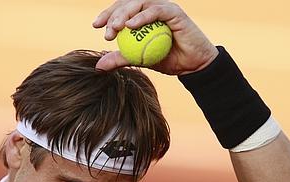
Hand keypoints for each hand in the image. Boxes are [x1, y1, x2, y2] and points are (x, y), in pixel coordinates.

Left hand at [92, 0, 218, 74]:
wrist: (193, 66)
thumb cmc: (168, 60)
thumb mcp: (139, 60)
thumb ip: (121, 59)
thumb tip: (98, 66)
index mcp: (143, 16)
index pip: (122, 9)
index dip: (108, 14)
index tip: (96, 26)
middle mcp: (152, 8)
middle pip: (128, 3)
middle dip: (113, 14)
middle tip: (105, 30)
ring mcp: (163, 7)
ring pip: (140, 3)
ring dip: (125, 14)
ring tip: (115, 28)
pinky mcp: (174, 11)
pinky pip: (156, 10)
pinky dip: (142, 17)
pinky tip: (131, 25)